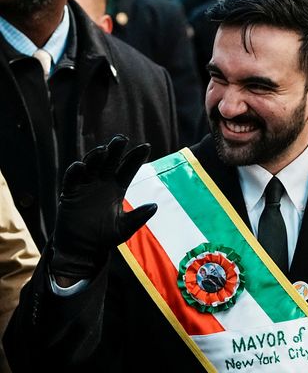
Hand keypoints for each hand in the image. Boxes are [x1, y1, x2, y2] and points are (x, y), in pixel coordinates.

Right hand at [50, 135, 156, 279]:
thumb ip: (139, 217)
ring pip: (91, 166)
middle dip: (115, 150)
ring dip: (96, 157)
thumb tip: (155, 206)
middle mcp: (103, 183)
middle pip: (110, 162)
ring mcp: (86, 186)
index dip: (136, 157)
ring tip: (103, 149)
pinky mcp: (70, 193)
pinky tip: (81, 166)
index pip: (128, 169)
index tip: (146, 146)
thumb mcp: (125, 227)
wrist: (82, 249)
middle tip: (122, 139)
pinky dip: (75, 171)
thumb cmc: (105, 237)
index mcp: (118, 188)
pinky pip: (72, 179)